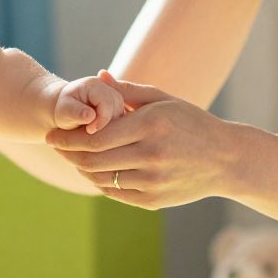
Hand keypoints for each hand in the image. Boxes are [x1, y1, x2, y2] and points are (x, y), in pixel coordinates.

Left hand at [44, 73, 238, 209]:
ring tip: (72, 157)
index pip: (95, 136)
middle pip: (92, 160)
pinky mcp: (153, 200)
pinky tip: (94, 171)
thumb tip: (98, 77)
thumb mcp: (164, 100)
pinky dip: (99, 182)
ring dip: (80, 169)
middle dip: (67, 153)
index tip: (51, 134)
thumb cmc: (191, 123)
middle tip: (54, 146)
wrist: (226, 160)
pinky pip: (114, 193)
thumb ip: (128, 90)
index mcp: (151, 125)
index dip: (68, 138)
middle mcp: (151, 156)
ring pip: (100, 179)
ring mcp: (152, 181)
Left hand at [52, 74, 127, 133]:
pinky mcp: (123, 112)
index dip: (101, 120)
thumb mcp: (65, 110)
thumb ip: (75, 112)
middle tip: (90, 132)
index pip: (108, 104)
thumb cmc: (65, 110)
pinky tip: (102, 135)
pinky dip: (115, 134)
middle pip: (119, 112)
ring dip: (111, 132)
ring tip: (93, 131)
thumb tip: (90, 116)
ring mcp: (120, 101)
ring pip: (125, 121)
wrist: (69, 110)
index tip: (89, 130)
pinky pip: (125, 126)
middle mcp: (112, 90)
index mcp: (96, 85)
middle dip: (106, 127)